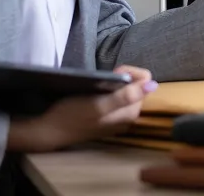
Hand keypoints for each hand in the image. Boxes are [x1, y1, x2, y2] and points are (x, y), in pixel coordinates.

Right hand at [6, 66, 158, 152]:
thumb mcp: (98, 106)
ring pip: (127, 91)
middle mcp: (130, 116)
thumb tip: (153, 85)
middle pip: (138, 86)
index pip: (145, 81)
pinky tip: (96, 94)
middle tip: (103, 80)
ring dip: (116, 84)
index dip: (129, 72)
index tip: (113, 72)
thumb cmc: (72, 115)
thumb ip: (125, 97)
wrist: (50, 130)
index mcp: (132, 112)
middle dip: (123, 78)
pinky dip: (110, 91)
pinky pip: (118, 98)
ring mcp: (119, 118)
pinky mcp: (109, 117)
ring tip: (99, 86)